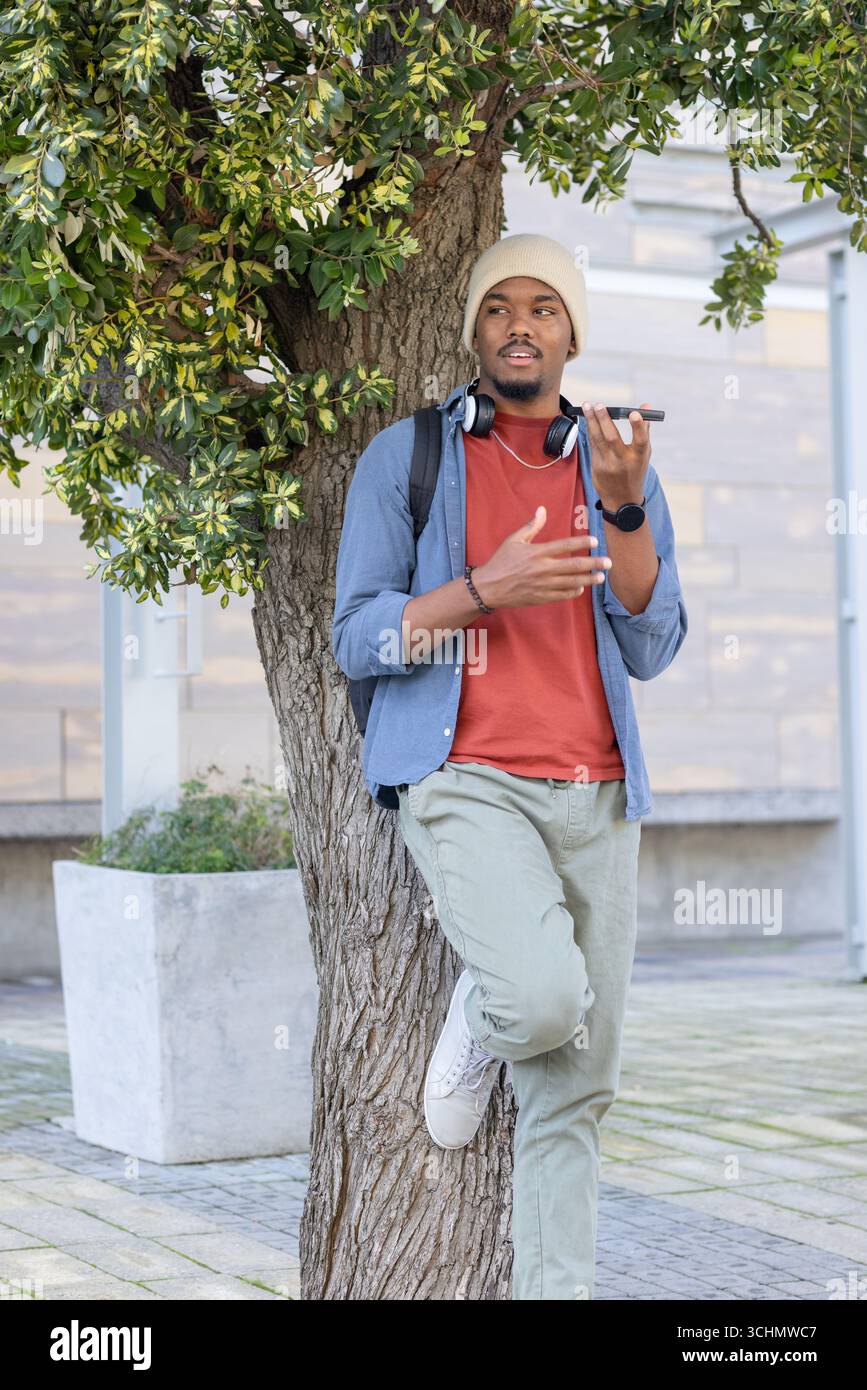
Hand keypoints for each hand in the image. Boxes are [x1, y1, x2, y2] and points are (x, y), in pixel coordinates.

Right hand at [472, 505, 611, 609]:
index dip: (581, 542)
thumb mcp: (513, 540)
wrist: (488, 587)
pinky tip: (581, 587)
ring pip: (572, 582)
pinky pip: (562, 595)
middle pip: (574, 565)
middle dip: (593, 563)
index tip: (595, 540)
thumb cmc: (500, 561)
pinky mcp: (541, 597)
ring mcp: (543, 585)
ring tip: (601, 577)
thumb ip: (531, 526)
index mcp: (537, 552)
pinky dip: (573, 591)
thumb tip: (542, 509)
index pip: (564, 545)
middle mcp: (542, 569)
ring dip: (588, 579)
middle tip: (608, 562)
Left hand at [583, 400, 651, 510]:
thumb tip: (646, 406)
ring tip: (587, 406)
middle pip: (612, 438)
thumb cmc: (635, 471)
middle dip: (604, 419)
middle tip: (599, 404)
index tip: (634, 413)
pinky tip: (588, 419)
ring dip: (591, 421)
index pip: (640, 441)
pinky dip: (590, 430)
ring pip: (598, 439)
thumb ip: (644, 430)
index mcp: (639, 457)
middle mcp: (623, 461)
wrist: (622, 500)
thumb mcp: (644, 454)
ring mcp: (608, 465)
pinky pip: (593, 444)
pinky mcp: (596, 466)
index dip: (638, 426)